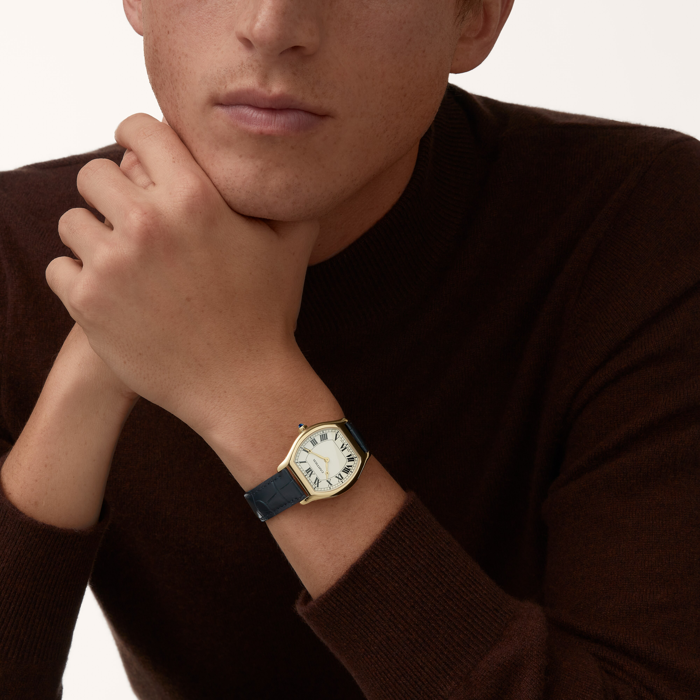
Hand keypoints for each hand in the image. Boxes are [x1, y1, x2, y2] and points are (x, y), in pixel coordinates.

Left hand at [46, 114, 319, 436]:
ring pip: (72, 221)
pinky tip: (113, 294)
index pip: (138, 129)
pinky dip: (79, 278)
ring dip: (94, 238)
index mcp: (196, 198)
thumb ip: (289, 198)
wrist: (241, 386)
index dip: (136, 137)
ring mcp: (113, 264)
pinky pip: (59, 268)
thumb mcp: (289, 248)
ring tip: (124, 262)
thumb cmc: (266, 316)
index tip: (136, 155)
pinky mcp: (88, 302)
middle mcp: (148, 223)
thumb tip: (297, 169)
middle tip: (131, 220)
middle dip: (110, 193)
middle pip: (92, 173)